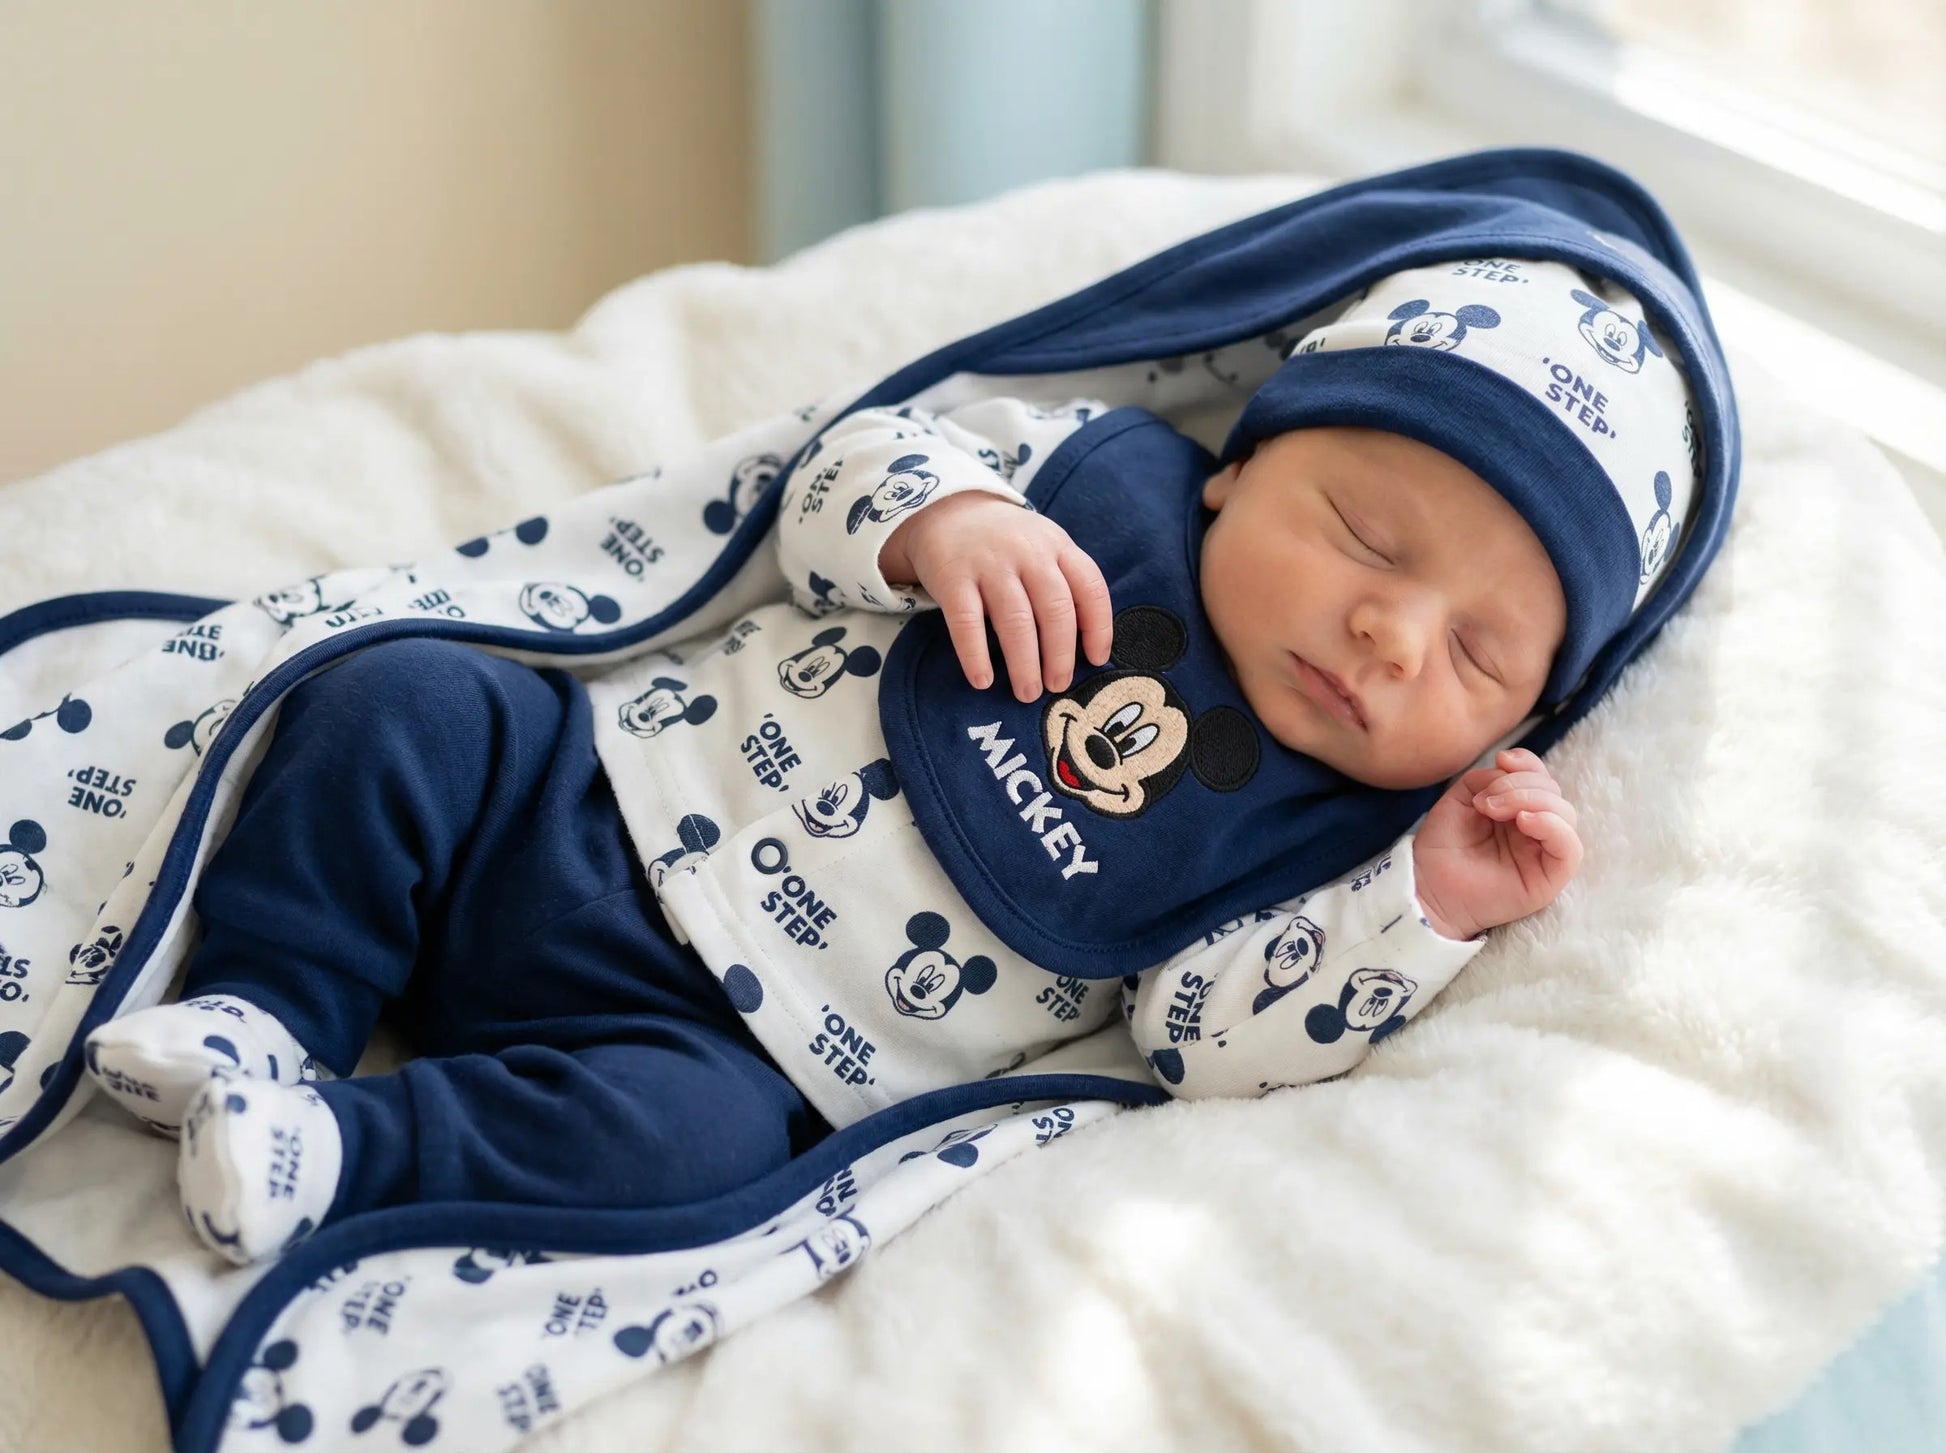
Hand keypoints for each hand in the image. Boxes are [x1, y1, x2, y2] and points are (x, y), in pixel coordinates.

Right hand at [880, 492, 1112, 700]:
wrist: (946, 511)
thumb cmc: (1006, 543)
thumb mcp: (1044, 547)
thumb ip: (1066, 583)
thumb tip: (1087, 646)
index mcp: (1057, 545)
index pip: (1090, 588)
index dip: (1098, 628)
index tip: (1095, 661)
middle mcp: (1027, 552)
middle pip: (1055, 610)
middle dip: (1060, 655)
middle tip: (1057, 686)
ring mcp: (989, 563)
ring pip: (1016, 621)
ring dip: (1024, 664)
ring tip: (1027, 693)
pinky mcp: (952, 577)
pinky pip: (967, 622)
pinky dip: (976, 655)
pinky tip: (982, 680)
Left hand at [1412, 748, 1582, 940]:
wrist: (1428, 886)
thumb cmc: (1442, 847)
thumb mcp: (1460, 799)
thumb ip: (1487, 779)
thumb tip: (1510, 770)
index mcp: (1517, 810)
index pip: (1541, 778)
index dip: (1528, 763)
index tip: (1502, 760)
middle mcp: (1535, 829)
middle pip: (1554, 792)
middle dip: (1520, 785)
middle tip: (1485, 801)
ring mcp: (1544, 853)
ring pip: (1566, 815)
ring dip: (1531, 800)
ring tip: (1493, 810)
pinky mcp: (1549, 878)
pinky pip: (1571, 849)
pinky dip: (1553, 826)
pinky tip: (1524, 821)